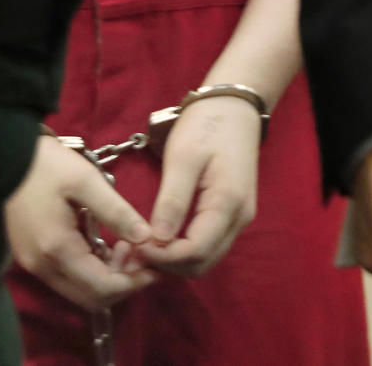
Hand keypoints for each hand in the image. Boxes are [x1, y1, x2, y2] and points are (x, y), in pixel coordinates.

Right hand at [5, 135, 155, 310]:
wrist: (3, 154)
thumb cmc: (46, 164)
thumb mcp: (85, 180)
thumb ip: (116, 211)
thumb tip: (147, 238)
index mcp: (57, 249)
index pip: (103, 287)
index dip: (133, 282)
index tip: (154, 264)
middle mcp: (42, 266)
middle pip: (92, 298)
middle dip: (123, 283)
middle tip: (140, 255)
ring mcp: (33, 264)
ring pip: (79, 291)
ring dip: (107, 278)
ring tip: (125, 246)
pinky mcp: (30, 257)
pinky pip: (66, 278)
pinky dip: (89, 270)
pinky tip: (101, 244)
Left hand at [142, 95, 259, 276]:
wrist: (234, 107)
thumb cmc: (206, 126)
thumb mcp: (184, 157)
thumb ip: (173, 199)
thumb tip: (157, 240)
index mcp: (228, 205)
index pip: (196, 252)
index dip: (163, 258)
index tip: (134, 248)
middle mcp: (238, 220)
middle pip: (202, 262)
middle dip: (167, 264)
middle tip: (133, 252)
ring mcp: (237, 219)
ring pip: (206, 257)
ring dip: (175, 260)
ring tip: (142, 246)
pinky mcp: (231, 213)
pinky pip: (208, 243)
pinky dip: (184, 249)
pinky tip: (161, 238)